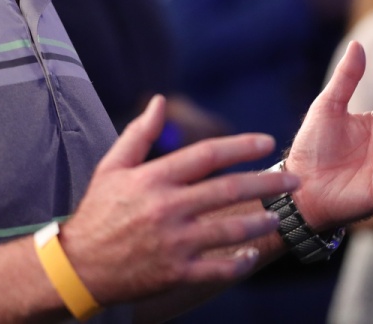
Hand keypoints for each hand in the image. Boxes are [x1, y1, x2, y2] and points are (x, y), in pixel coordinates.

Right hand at [57, 96, 295, 306]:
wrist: (79, 266)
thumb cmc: (98, 211)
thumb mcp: (112, 166)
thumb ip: (140, 133)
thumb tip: (160, 100)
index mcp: (154, 179)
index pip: (207, 155)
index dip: (241, 146)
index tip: (267, 141)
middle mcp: (167, 208)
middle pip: (228, 190)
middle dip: (266, 183)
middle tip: (293, 180)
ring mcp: (174, 242)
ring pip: (230, 230)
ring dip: (260, 222)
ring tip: (279, 216)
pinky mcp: (177, 273)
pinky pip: (219, 268)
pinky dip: (240, 262)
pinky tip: (254, 255)